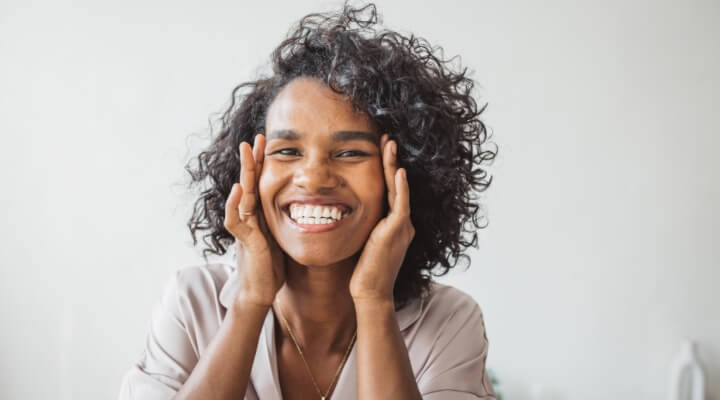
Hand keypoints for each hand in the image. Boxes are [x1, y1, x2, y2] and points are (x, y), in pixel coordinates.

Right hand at [224, 134, 285, 307]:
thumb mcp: (283, 236)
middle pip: (250, 181)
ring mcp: (245, 226)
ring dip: (244, 172)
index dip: (266, 163)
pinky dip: (234, 204)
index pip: (263, 182)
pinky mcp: (244, 240)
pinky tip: (238, 189)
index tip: (272, 142)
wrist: (260, 291)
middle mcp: (250, 216)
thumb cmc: (272, 265)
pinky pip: (235, 220)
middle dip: (253, 159)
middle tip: (257, 138)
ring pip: (241, 193)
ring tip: (246, 151)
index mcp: (261, 213)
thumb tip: (312, 209)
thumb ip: (289, 221)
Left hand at [349, 134, 414, 302]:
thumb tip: (344, 215)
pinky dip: (400, 187)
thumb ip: (361, 227)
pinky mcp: (396, 232)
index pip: (391, 191)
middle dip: (391, 161)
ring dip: (394, 165)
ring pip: (400, 189)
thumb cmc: (363, 274)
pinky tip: (398, 171)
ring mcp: (402, 227)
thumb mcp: (362, 244)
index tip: (379, 151)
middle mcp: (402, 224)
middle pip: (397, 185)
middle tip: (386, 139)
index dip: (386, 170)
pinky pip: (401, 204)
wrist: (371, 294)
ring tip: (389, 145)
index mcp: (394, 226)